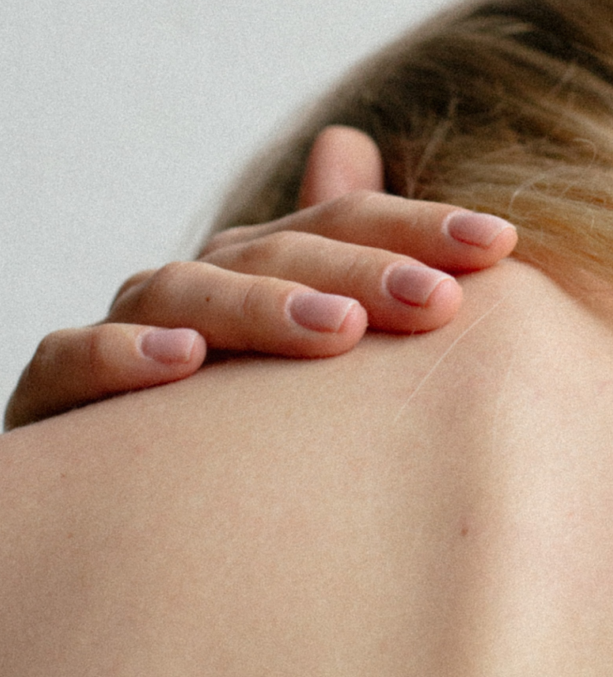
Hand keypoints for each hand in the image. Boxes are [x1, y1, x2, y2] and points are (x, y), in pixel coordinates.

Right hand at [4, 127, 516, 430]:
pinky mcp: (50, 401)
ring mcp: (118, 339)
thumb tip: (361, 146)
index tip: (500, 246)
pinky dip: (123, 355)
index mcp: (260, 275)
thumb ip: (354, 269)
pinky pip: (71, 362)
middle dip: (359, 270)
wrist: (121, 530)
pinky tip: (182, 362)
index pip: (340, 225)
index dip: (417, 225)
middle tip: (435, 301)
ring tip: (332, 332)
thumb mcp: (317, 368)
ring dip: (259, 306)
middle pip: (274, 253)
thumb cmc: (244, 447)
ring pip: (181, 292)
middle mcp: (190, 293)